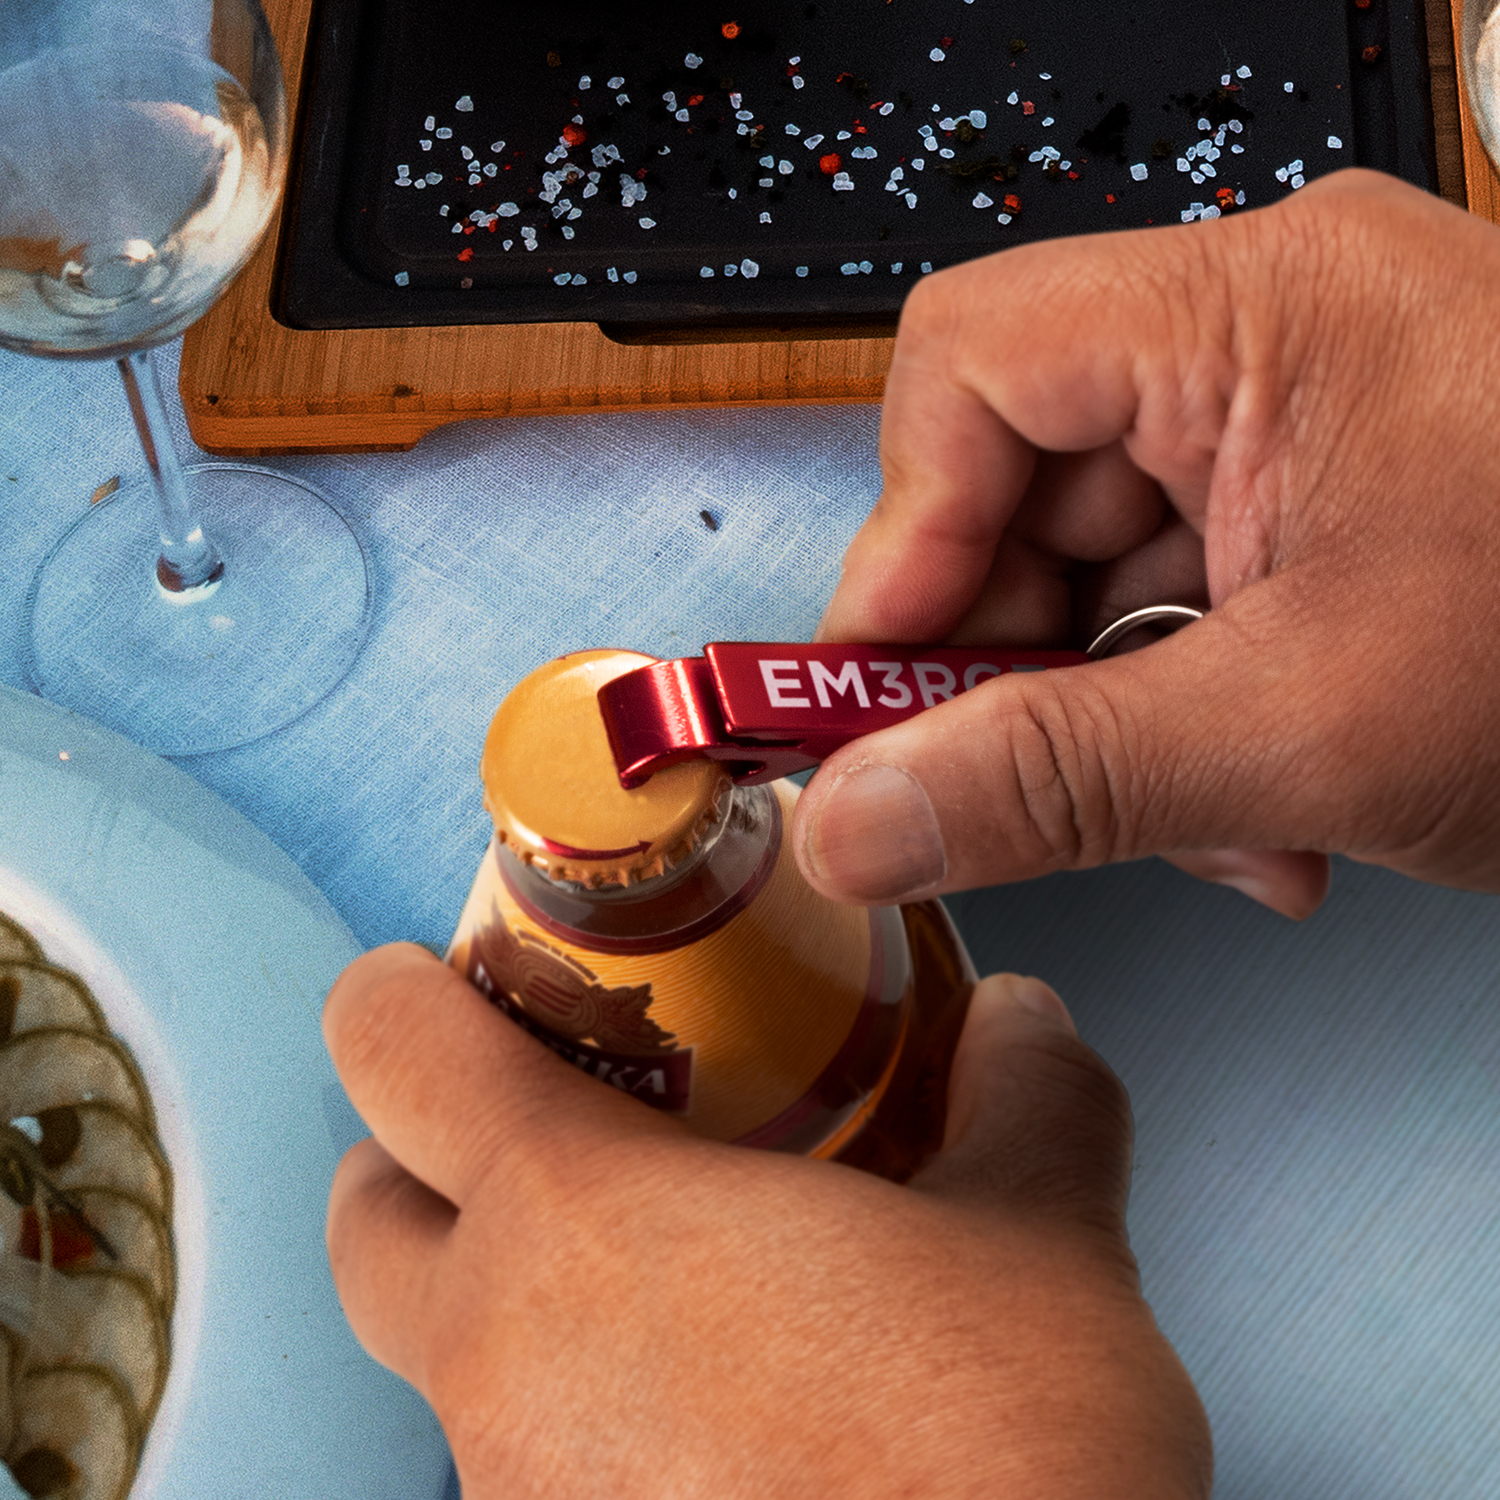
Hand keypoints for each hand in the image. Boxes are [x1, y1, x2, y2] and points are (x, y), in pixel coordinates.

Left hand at [324, 944, 1210, 1499]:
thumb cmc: (992, 1457)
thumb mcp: (1040, 1237)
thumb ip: (1027, 1095)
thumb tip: (1023, 1023)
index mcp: (576, 1216)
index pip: (393, 1052)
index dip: (400, 996)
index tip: (436, 981)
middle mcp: (501, 1360)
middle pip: (369, 1223)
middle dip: (421, 1159)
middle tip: (538, 1123)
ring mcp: (514, 1496)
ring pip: (449, 1362)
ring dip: (514, 1300)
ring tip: (666, 1283)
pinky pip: (529, 1468)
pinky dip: (581, 1416)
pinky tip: (715, 1420)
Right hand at [793, 169, 1499, 918]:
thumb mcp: (1317, 730)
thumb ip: (1059, 778)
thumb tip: (857, 821)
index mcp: (1267, 305)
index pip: (972, 361)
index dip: (901, 536)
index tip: (877, 692)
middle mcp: (1272, 332)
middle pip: (1017, 482)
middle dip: (1009, 664)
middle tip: (997, 791)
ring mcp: (1302, 415)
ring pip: (1092, 568)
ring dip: (1108, 720)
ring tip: (1203, 826)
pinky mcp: (1328, 495)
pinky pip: (1177, 600)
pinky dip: (1183, 718)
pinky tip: (1254, 806)